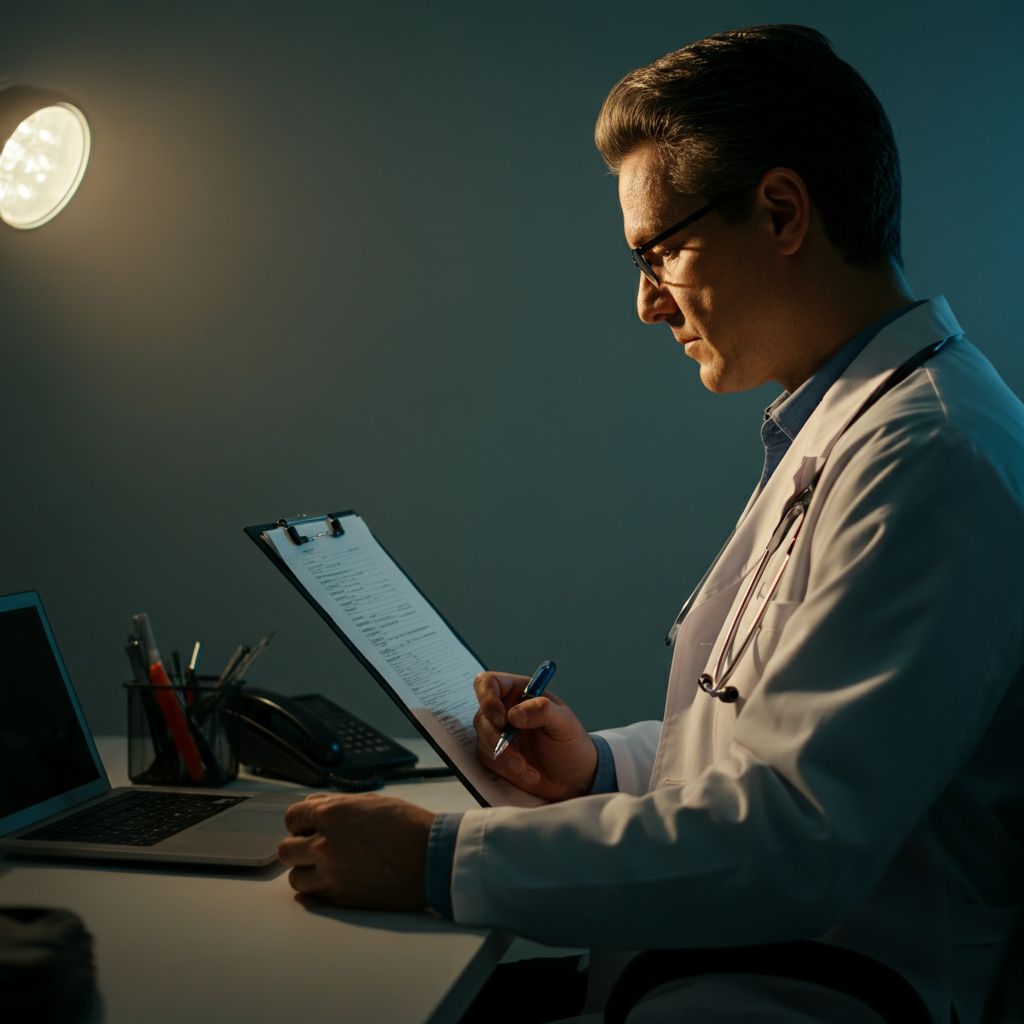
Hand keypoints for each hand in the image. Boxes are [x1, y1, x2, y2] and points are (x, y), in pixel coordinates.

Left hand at [278, 792, 434, 908]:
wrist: (432, 857)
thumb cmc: (408, 827)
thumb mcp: (371, 801)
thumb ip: (337, 803)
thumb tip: (314, 805)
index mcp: (332, 814)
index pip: (292, 817)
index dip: (300, 822)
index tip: (307, 827)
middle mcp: (325, 843)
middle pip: (286, 849)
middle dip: (299, 847)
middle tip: (314, 847)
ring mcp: (330, 873)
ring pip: (295, 877)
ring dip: (306, 871)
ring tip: (325, 867)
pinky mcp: (340, 897)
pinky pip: (311, 896)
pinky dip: (318, 890)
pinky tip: (333, 881)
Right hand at [473, 671, 597, 800]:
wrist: (573, 777)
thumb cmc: (570, 742)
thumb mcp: (564, 722)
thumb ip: (542, 710)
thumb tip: (514, 713)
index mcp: (519, 693)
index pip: (489, 683)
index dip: (487, 698)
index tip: (502, 719)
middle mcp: (505, 710)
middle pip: (482, 716)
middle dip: (497, 739)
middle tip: (516, 756)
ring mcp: (498, 733)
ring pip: (483, 740)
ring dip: (505, 758)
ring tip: (528, 769)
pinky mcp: (496, 755)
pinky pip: (489, 760)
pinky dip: (508, 770)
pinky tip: (529, 774)